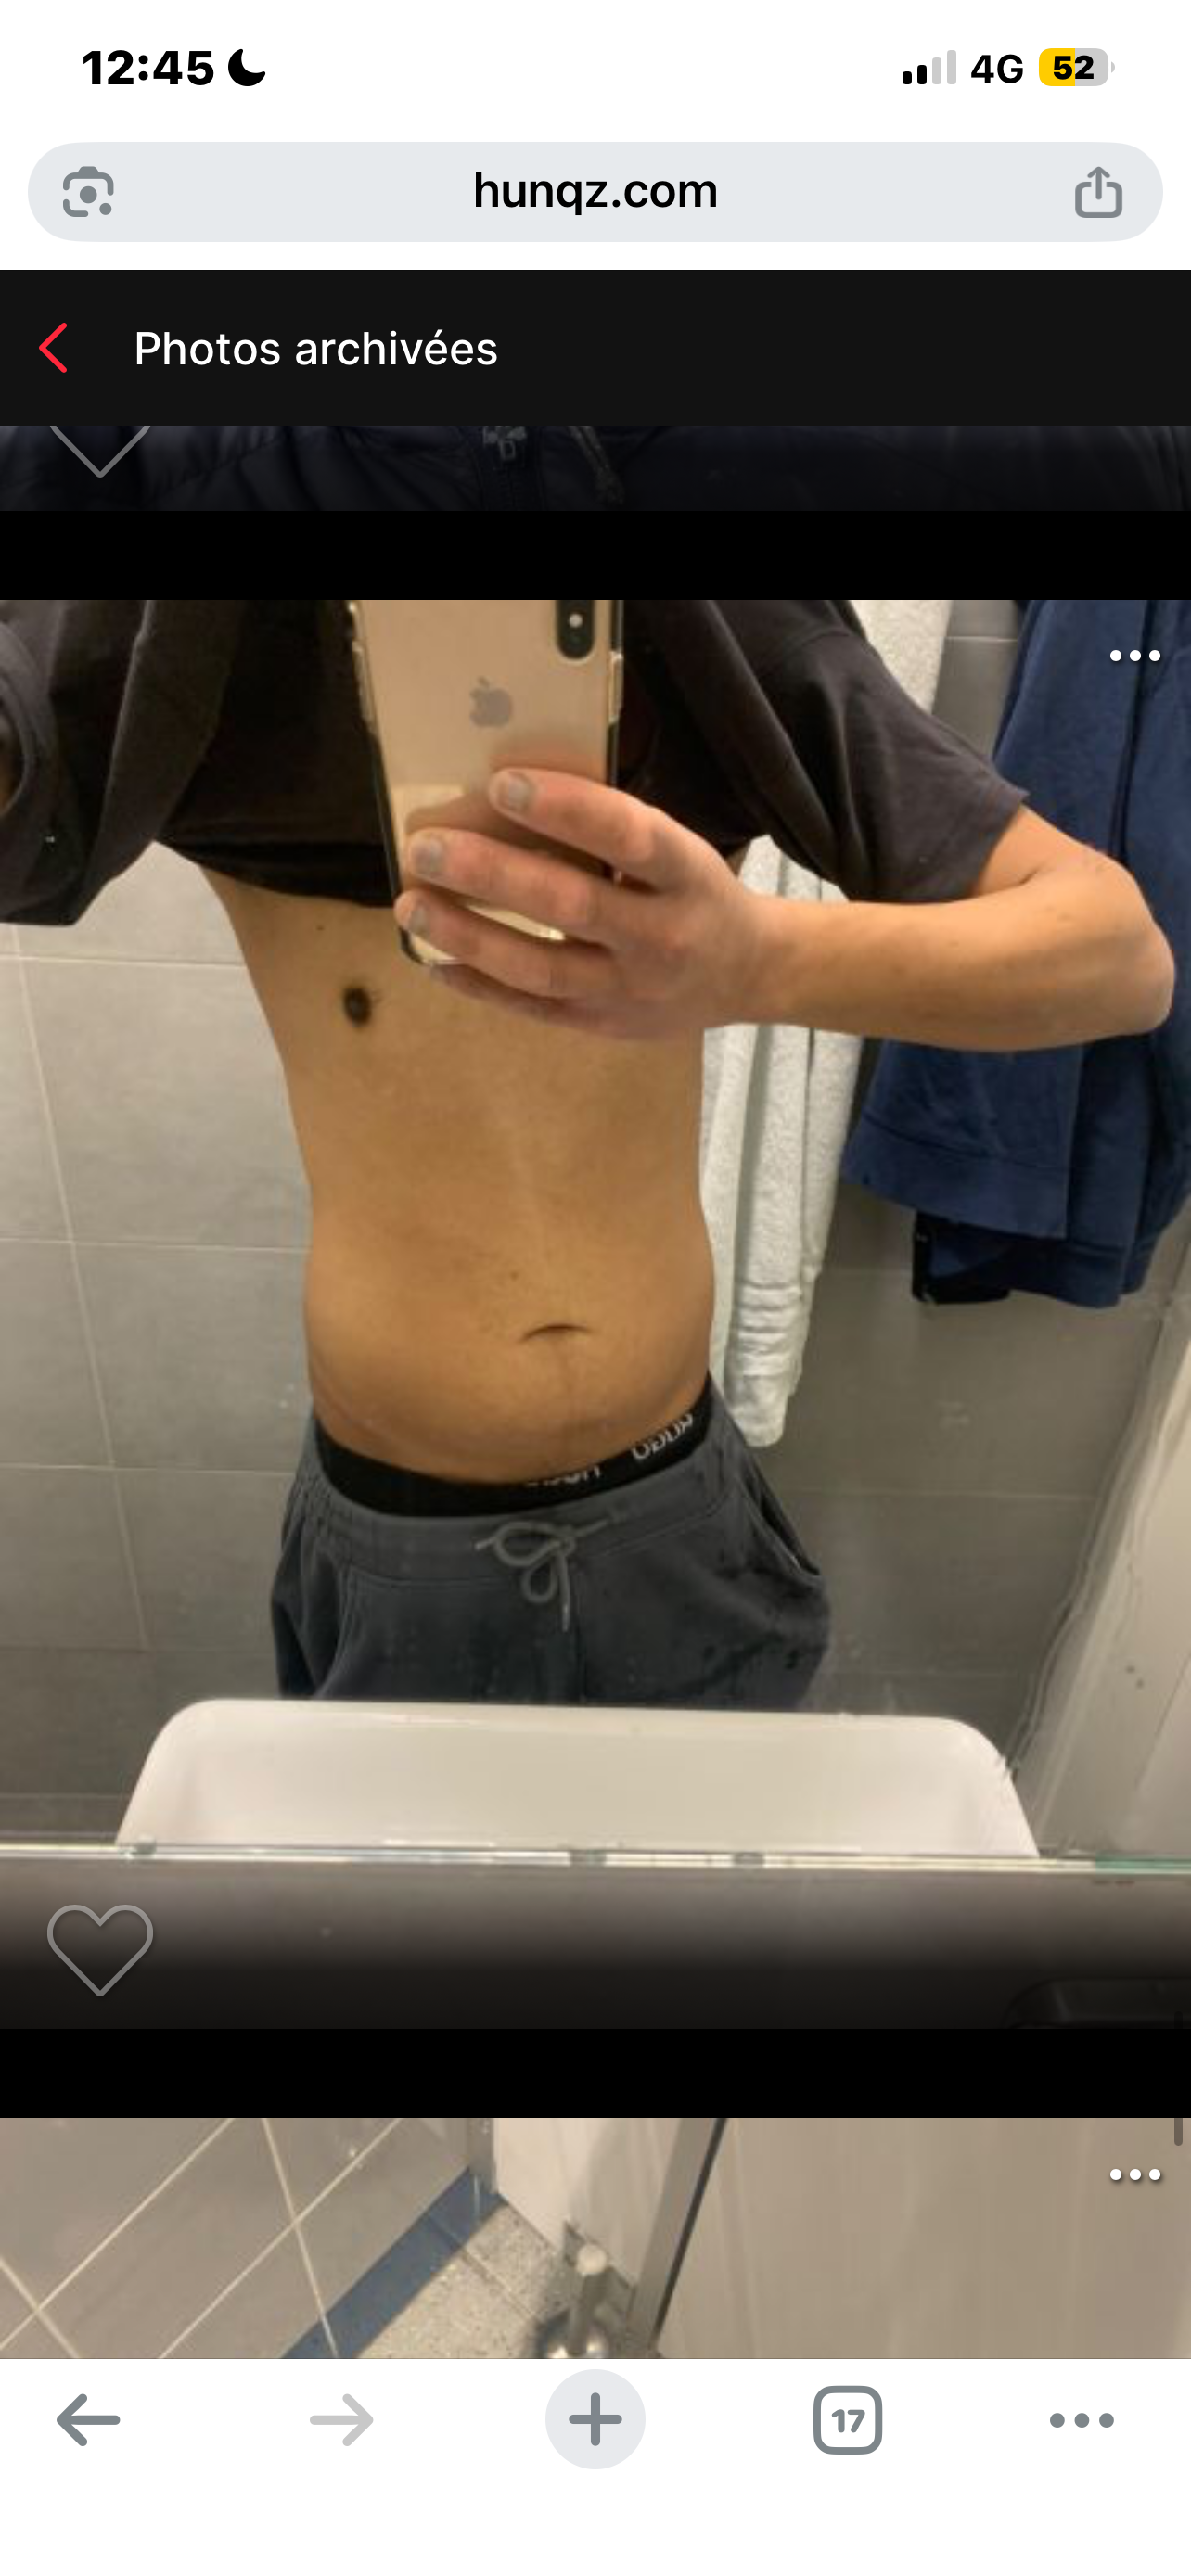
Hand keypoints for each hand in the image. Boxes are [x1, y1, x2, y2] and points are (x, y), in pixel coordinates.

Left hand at [393, 767, 773, 1041]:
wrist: (747, 974)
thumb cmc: (695, 892)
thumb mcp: (678, 850)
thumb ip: (613, 833)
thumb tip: (508, 797)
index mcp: (686, 875)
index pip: (628, 837)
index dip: (566, 810)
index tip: (503, 783)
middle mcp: (662, 935)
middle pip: (571, 905)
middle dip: (492, 874)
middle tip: (427, 848)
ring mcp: (629, 989)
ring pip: (540, 967)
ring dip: (468, 935)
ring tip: (412, 904)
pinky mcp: (602, 1024)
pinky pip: (531, 1007)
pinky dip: (478, 983)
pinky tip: (431, 957)